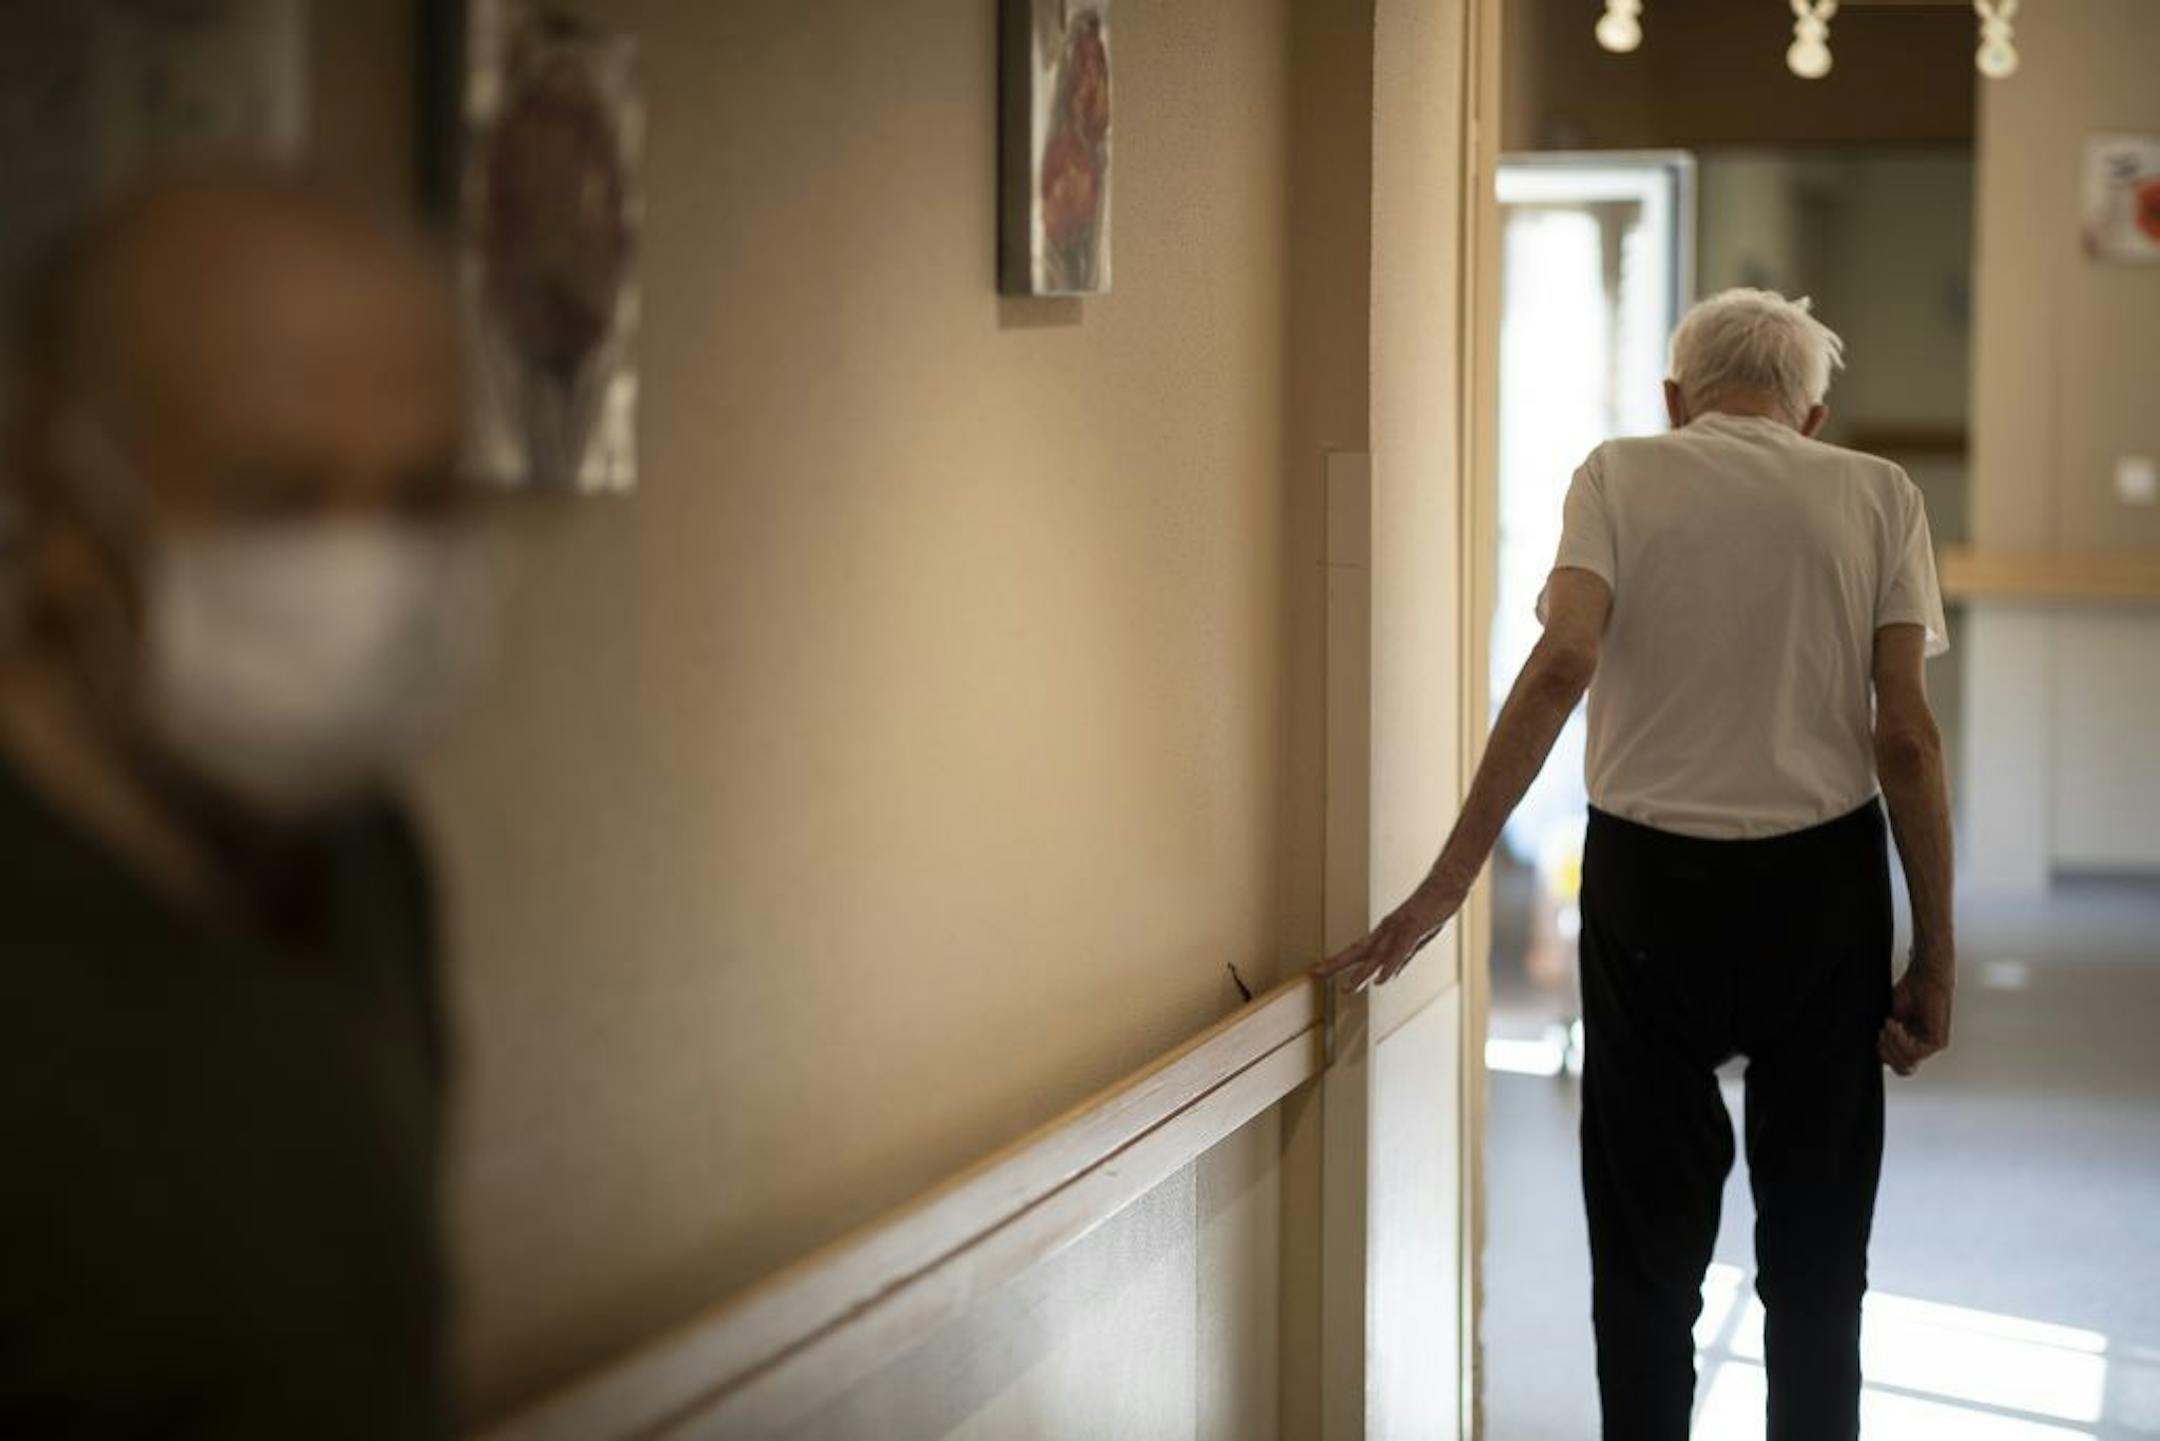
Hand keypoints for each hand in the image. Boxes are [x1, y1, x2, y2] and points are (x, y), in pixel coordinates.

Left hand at [1312, 882, 1466, 992]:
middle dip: (1336, 963)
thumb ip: (1400, 958)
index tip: (1318, 970)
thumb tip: (1387, 977)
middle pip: (1357, 950)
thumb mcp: (1414, 939)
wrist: (1445, 885)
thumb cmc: (1430, 910)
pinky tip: (1382, 980)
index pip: (1356, 950)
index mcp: (1384, 933)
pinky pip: (1401, 950)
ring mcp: (1399, 929)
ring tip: (1347, 988)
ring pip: (1377, 954)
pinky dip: (1391, 965)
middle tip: (1315, 974)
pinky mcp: (1415, 928)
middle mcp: (1386, 931)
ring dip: (1362, 972)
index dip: (1337, 961)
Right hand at [1879, 957, 1953, 1076]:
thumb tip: (1876, 1056)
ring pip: (1908, 1062)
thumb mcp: (1888, 1019)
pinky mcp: (1938, 1043)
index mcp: (1910, 1044)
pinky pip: (1915, 1053)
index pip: (1896, 1065)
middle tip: (1881, 1034)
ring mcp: (1931, 1046)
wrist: (1923, 979)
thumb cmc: (1908, 993)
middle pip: (1903, 1069)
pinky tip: (1897, 1025)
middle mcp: (1922, 1048)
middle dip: (1887, 1054)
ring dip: (1893, 1043)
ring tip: (1889, 1024)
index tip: (1876, 1037)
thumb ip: (1884, 1038)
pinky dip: (1902, 1040)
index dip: (1883, 1055)